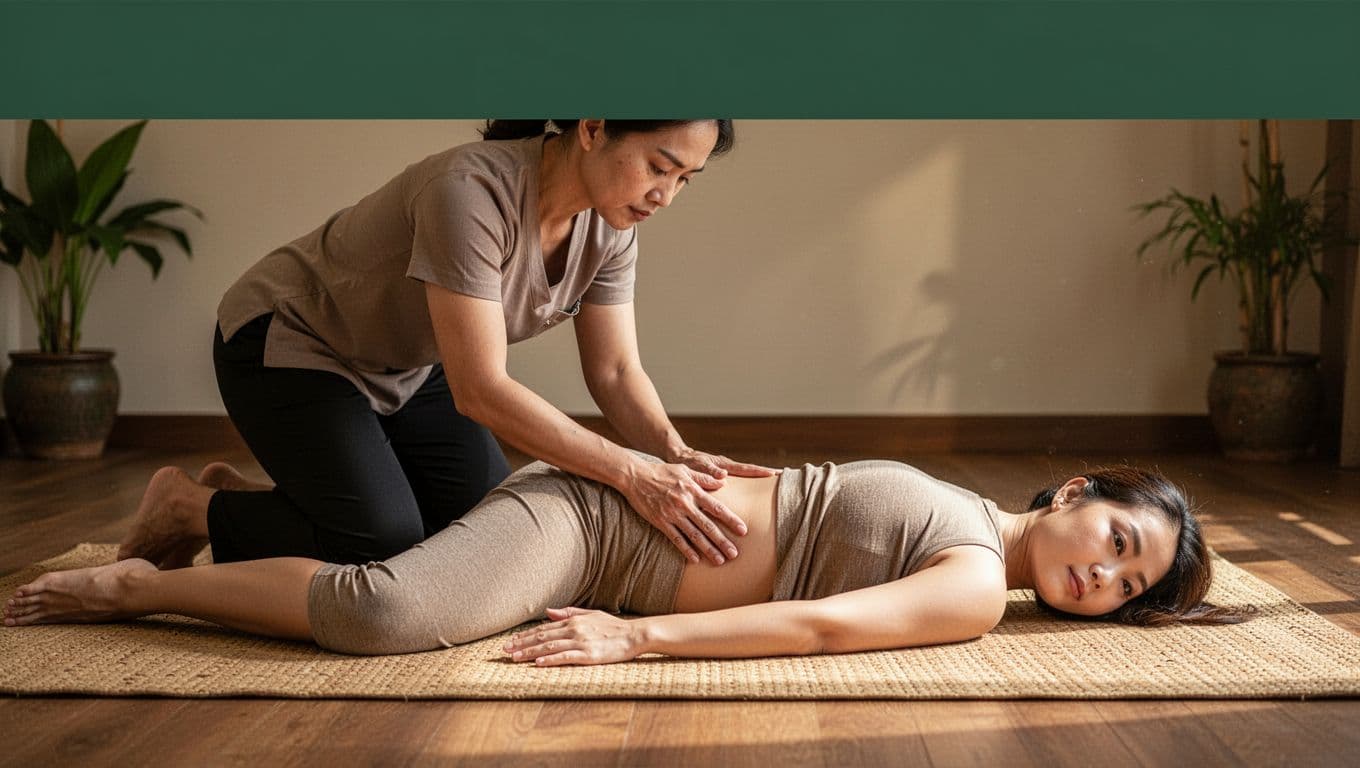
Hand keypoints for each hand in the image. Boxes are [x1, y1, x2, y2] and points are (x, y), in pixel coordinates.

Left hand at [504, 607, 640, 666]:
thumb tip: (548, 612)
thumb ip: (568, 613)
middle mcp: (574, 630)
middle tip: (504, 650)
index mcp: (573, 621)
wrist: (634, 635)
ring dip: (530, 653)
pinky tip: (538, 663)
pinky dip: (550, 659)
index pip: (543, 629)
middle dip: (521, 644)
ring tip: (514, 658)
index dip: (525, 635)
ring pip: (549, 647)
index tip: (510, 641)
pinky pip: (565, 657)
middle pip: (542, 637)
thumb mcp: (590, 615)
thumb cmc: (613, 627)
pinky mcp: (588, 655)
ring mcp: (581, 642)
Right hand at [622, 459, 745, 565]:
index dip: (730, 520)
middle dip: (722, 541)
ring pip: (694, 535)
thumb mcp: (685, 470)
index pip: (716, 508)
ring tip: (719, 561)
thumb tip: (723, 481)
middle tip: (734, 554)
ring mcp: (672, 514)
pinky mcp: (660, 522)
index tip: (743, 530)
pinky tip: (695, 560)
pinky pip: (675, 538)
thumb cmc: (662, 472)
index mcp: (693, 491)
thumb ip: (704, 477)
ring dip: (707, 549)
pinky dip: (686, 549)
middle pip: (708, 525)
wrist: (635, 476)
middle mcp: (685, 504)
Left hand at [671, 447, 780, 480]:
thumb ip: (709, 471)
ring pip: (747, 474)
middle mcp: (727, 467)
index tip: (775, 474)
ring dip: (760, 477)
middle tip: (785, 477)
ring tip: (776, 483)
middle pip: (752, 471)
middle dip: (767, 473)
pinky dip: (749, 480)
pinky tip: (756, 489)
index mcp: (723, 466)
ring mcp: (726, 470)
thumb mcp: (696, 467)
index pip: (746, 469)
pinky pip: (739, 477)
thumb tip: (723, 475)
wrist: (679, 457)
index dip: (760, 472)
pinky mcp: (722, 474)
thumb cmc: (687, 463)